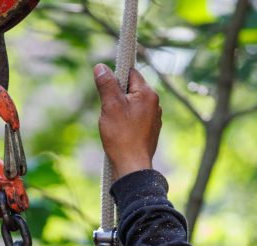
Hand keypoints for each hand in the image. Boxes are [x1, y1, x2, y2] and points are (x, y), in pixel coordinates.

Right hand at [93, 64, 161, 179]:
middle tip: (108, 112)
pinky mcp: (150, 132)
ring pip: (133, 106)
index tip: (107, 90)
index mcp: (148, 93)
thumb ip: (106, 84)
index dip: (116, 78)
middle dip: (117, 97)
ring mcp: (154, 119)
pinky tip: (121, 135)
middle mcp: (155, 104)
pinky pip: (136, 120)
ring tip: (114, 126)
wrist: (132, 167)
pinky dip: (127, 124)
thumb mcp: (110, 106)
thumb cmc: (122, 136)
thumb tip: (100, 67)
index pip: (131, 73)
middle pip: (132, 90)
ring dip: (121, 112)